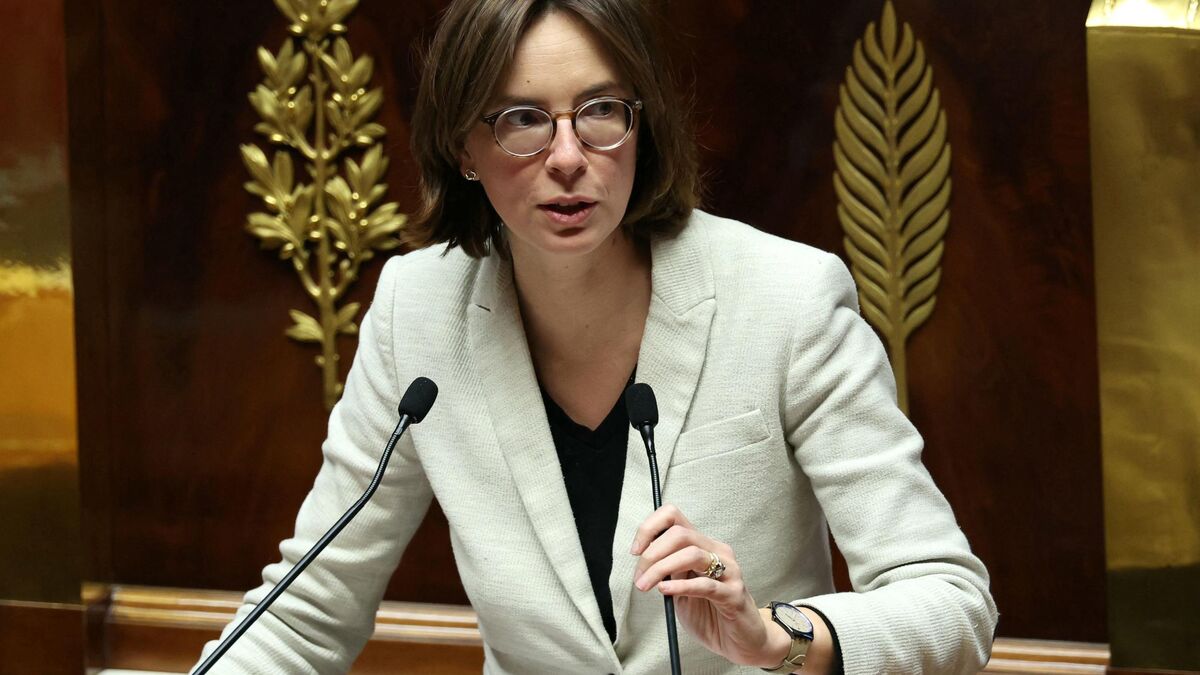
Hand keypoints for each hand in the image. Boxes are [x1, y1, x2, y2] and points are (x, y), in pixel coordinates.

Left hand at [631, 504, 788, 667]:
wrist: (740, 642)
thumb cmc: (710, 614)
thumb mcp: (681, 587)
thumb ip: (668, 570)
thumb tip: (641, 557)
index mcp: (703, 545)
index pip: (674, 517)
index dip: (650, 528)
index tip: (635, 551)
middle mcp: (718, 552)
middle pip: (680, 534)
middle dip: (652, 554)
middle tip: (639, 577)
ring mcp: (729, 571)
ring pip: (692, 554)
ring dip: (661, 569)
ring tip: (646, 586)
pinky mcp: (734, 594)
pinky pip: (706, 584)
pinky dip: (681, 586)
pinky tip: (666, 590)